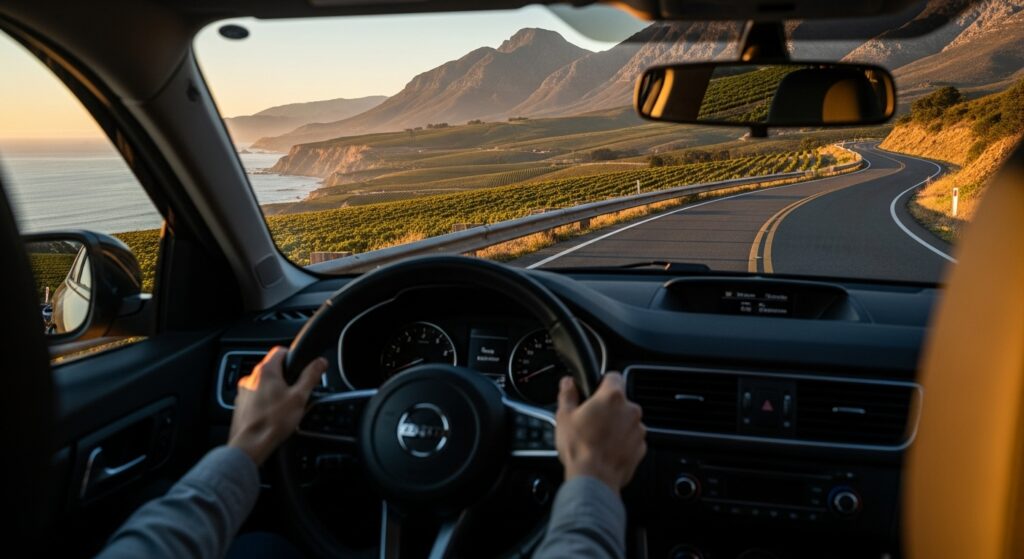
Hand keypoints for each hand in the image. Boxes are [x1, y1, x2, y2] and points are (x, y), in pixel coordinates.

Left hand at [228, 346, 326, 465]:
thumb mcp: (299, 397)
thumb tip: (320, 362)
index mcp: (266, 371)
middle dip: (286, 378)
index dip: (293, 356)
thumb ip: (311, 376)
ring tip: (285, 408)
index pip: (280, 351)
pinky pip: (256, 398)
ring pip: (264, 385)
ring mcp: (243, 392)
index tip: (301, 367)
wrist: (250, 445)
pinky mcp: (240, 406)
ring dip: (275, 392)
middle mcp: (250, 378)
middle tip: (296, 393)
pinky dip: (265, 403)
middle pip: (273, 369)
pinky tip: (273, 416)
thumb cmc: (273, 421)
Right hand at [555, 372, 646, 492]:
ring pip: (627, 420)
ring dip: (616, 425)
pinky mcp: (641, 447)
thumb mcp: (564, 416)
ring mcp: (638, 429)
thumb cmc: (579, 448)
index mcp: (612, 397)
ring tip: (598, 438)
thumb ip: (568, 394)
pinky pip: (632, 438)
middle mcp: (630, 410)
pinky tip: (607, 449)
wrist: (594, 479)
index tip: (596, 391)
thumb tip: (568, 383)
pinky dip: (622, 441)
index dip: (603, 383)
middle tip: (592, 420)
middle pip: (620, 401)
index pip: (614, 376)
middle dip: (608, 408)